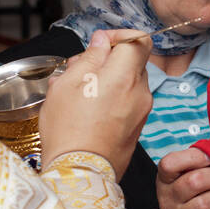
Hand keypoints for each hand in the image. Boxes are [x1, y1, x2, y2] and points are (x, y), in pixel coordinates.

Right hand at [39, 29, 151, 176]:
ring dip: (108, 79)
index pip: (140, 40)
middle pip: (132, 61)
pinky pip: (128, 101)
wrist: (79, 172)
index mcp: (124, 76)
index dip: (120, 36)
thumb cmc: (68, 130)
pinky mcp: (137, 126)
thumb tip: (102, 42)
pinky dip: (112, 97)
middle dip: (108, 59)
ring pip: (128, 82)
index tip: (100, 42)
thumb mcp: (68, 84)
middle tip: (79, 68)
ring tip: (78, 91)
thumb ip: (89, 57)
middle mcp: (140, 92)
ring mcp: (142, 110)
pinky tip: (87, 108)